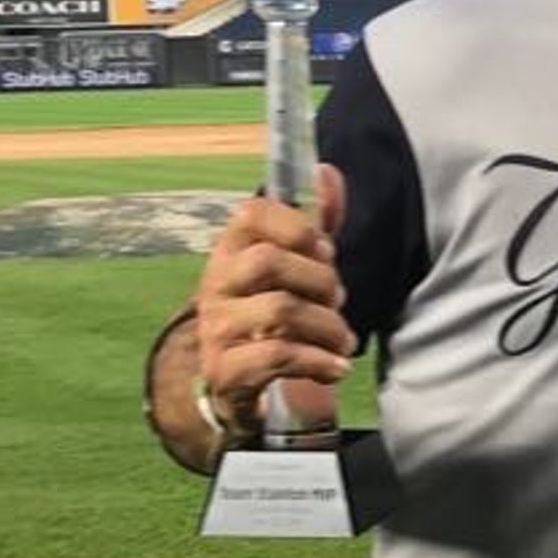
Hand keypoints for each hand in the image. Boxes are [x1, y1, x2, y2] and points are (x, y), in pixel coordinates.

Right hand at [194, 164, 355, 435]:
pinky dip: (318, 361)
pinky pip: (276, 356)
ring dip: (328, 326)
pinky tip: (335, 367)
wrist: (244, 385)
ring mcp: (215, 329)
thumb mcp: (297, 268)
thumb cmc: (275, 314)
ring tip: (342, 339)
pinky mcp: (223, 371)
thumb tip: (326, 171)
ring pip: (279, 310)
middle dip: (320, 280)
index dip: (297, 226)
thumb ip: (314, 224)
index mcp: (232, 251)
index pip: (251, 213)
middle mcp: (215, 285)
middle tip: (337, 301)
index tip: (325, 250)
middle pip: (268, 260)